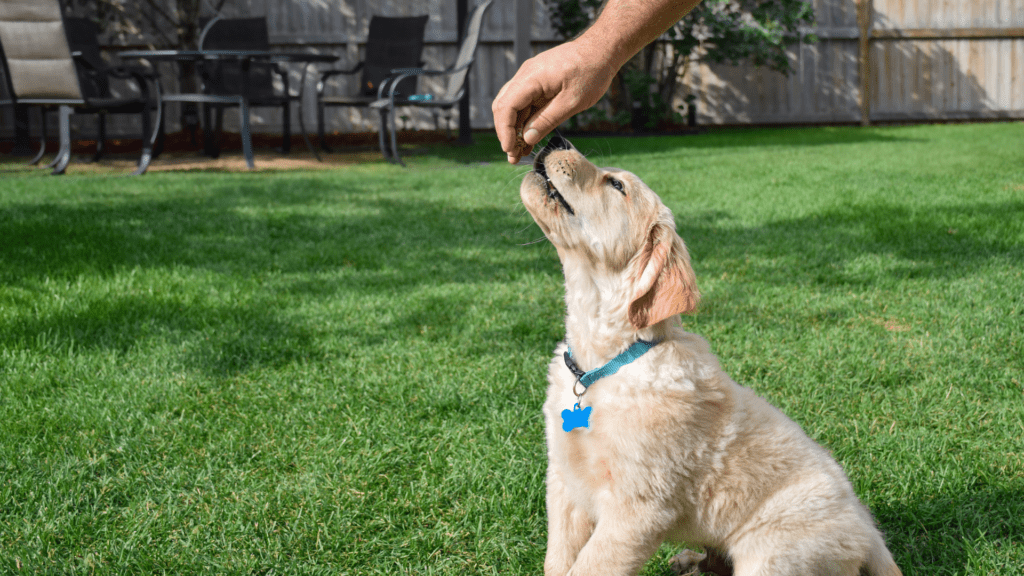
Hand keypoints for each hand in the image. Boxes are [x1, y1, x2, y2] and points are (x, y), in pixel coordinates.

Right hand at [492, 40, 618, 163]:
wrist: (602, 50)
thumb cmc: (591, 72)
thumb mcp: (572, 101)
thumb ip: (547, 120)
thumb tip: (527, 138)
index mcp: (531, 78)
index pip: (506, 106)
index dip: (505, 130)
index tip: (510, 149)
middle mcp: (525, 75)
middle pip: (504, 107)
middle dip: (506, 133)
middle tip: (513, 156)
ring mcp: (530, 77)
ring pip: (513, 106)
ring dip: (515, 129)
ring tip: (520, 152)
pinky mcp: (538, 81)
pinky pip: (525, 102)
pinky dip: (525, 120)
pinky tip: (529, 139)